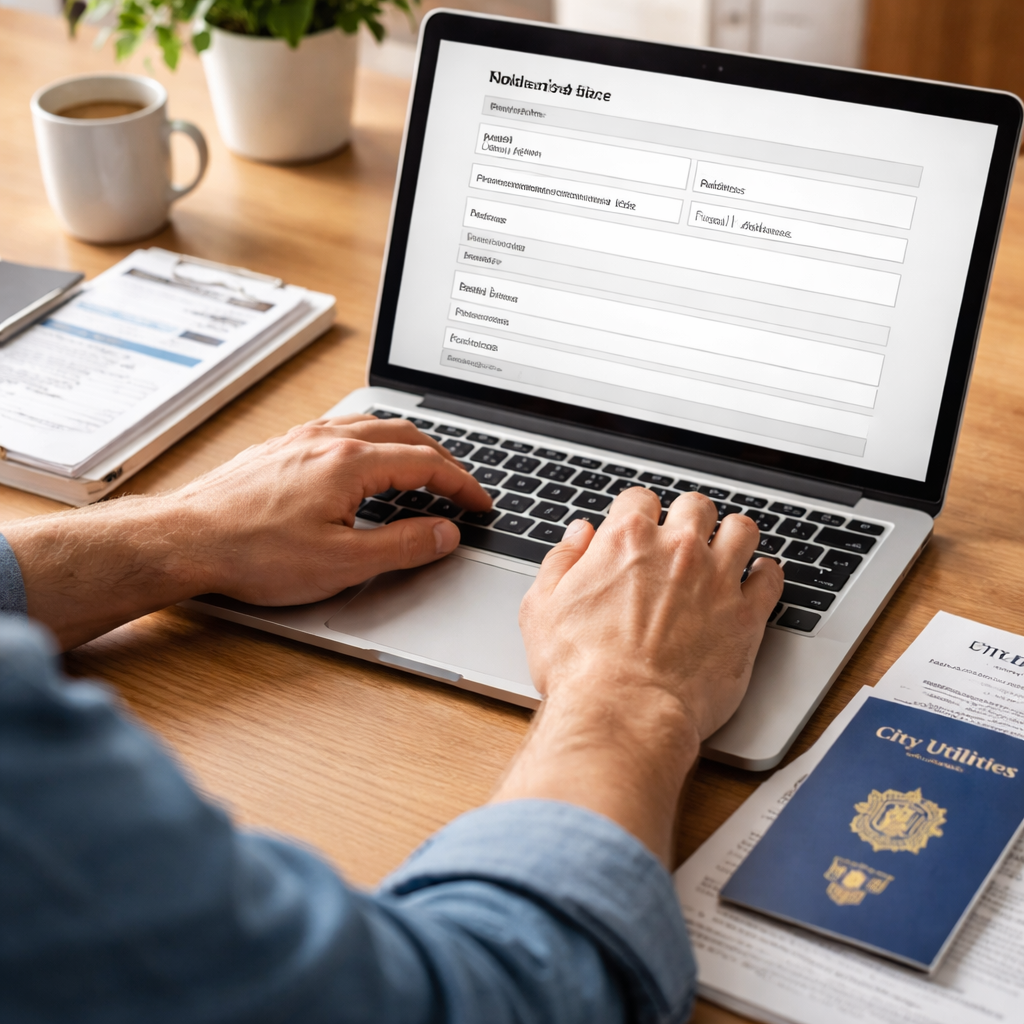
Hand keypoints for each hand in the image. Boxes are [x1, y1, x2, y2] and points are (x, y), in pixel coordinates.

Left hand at [173, 415, 490, 604]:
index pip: (426, 463)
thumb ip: (403, 545)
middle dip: (442, 459)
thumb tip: (445, 533)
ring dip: (408, 445)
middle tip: (461, 487)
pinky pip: (341, 430)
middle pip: (404, 434)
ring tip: (423, 470)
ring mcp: (301, 439)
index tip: (480, 503)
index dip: (461, 484)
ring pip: (371, 426)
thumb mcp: (343, 563)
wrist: (183, 540)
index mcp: (350, 462)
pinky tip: (365, 464)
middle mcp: (327, 439)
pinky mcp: (280, 448)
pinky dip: (372, 443)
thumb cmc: (254, 553)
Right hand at [493, 487, 782, 863]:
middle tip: (684, 538)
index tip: (639, 527)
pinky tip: (758, 579)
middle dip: (689, 517)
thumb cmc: (579, 669)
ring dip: (733, 536)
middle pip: (695, 506)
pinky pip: (771, 578)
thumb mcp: (542, 608)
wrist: (623, 713)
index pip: (639, 499)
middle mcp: (676, 549)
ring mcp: (716, 579)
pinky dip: (766, 575)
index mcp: (625, 539)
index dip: (637, 511)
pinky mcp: (745, 616)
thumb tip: (578, 536)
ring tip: (727, 549)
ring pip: (742, 529)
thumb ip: (561, 561)